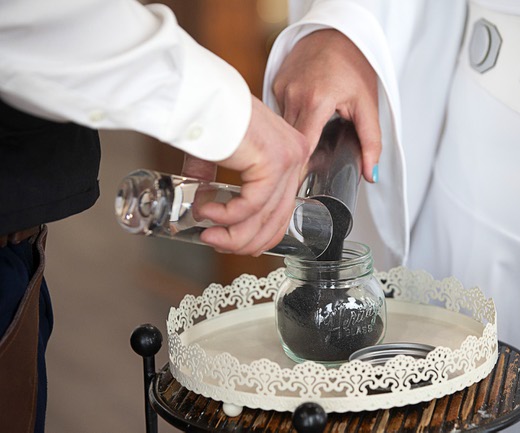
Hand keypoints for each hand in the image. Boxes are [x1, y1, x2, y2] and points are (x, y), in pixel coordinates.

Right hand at [183, 96, 308, 255]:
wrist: (200, 92)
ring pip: (265, 216)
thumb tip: (205, 209)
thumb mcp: (220, 157)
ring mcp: (288, 159)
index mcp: (289, 154)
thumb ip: (217, 183)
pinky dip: (227, 216)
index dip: (260, 233)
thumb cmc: (209, 113)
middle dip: (245, 240)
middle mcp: (295, 156)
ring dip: (234, 234)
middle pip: (278, 218)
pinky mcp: (273, 161)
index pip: (284, 207)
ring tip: (209, 235)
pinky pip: (251, 205)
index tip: (234, 244)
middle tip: (217, 243)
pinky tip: (208, 214)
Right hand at [272, 29, 380, 182]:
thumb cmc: (354, 64)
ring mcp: (281, 88)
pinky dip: (291, 118)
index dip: (300, 169)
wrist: (335, 31)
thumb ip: (371, 141)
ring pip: (284, 127)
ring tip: (310, 139)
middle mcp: (293, 95)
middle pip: (290, 140)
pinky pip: (280, 111)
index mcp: (316, 101)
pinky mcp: (275, 83)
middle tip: (305, 173)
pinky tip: (305, 113)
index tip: (300, 187)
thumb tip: (370, 174)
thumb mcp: (367, 104)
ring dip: (294, 137)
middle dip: (296, 157)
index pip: (302, 147)